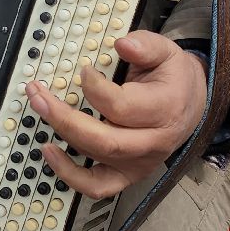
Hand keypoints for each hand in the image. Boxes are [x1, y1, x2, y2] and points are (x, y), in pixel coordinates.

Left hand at [26, 31, 207, 198]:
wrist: (191, 104)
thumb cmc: (173, 78)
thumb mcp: (167, 52)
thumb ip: (146, 45)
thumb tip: (123, 44)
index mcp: (164, 110)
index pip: (122, 107)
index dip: (95, 88)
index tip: (83, 70)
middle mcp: (153, 142)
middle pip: (105, 140)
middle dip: (64, 117)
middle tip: (38, 94)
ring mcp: (139, 162)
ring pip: (97, 157)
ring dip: (61, 134)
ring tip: (39, 109)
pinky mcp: (127, 174)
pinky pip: (97, 187)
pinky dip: (69, 175)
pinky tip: (49, 151)